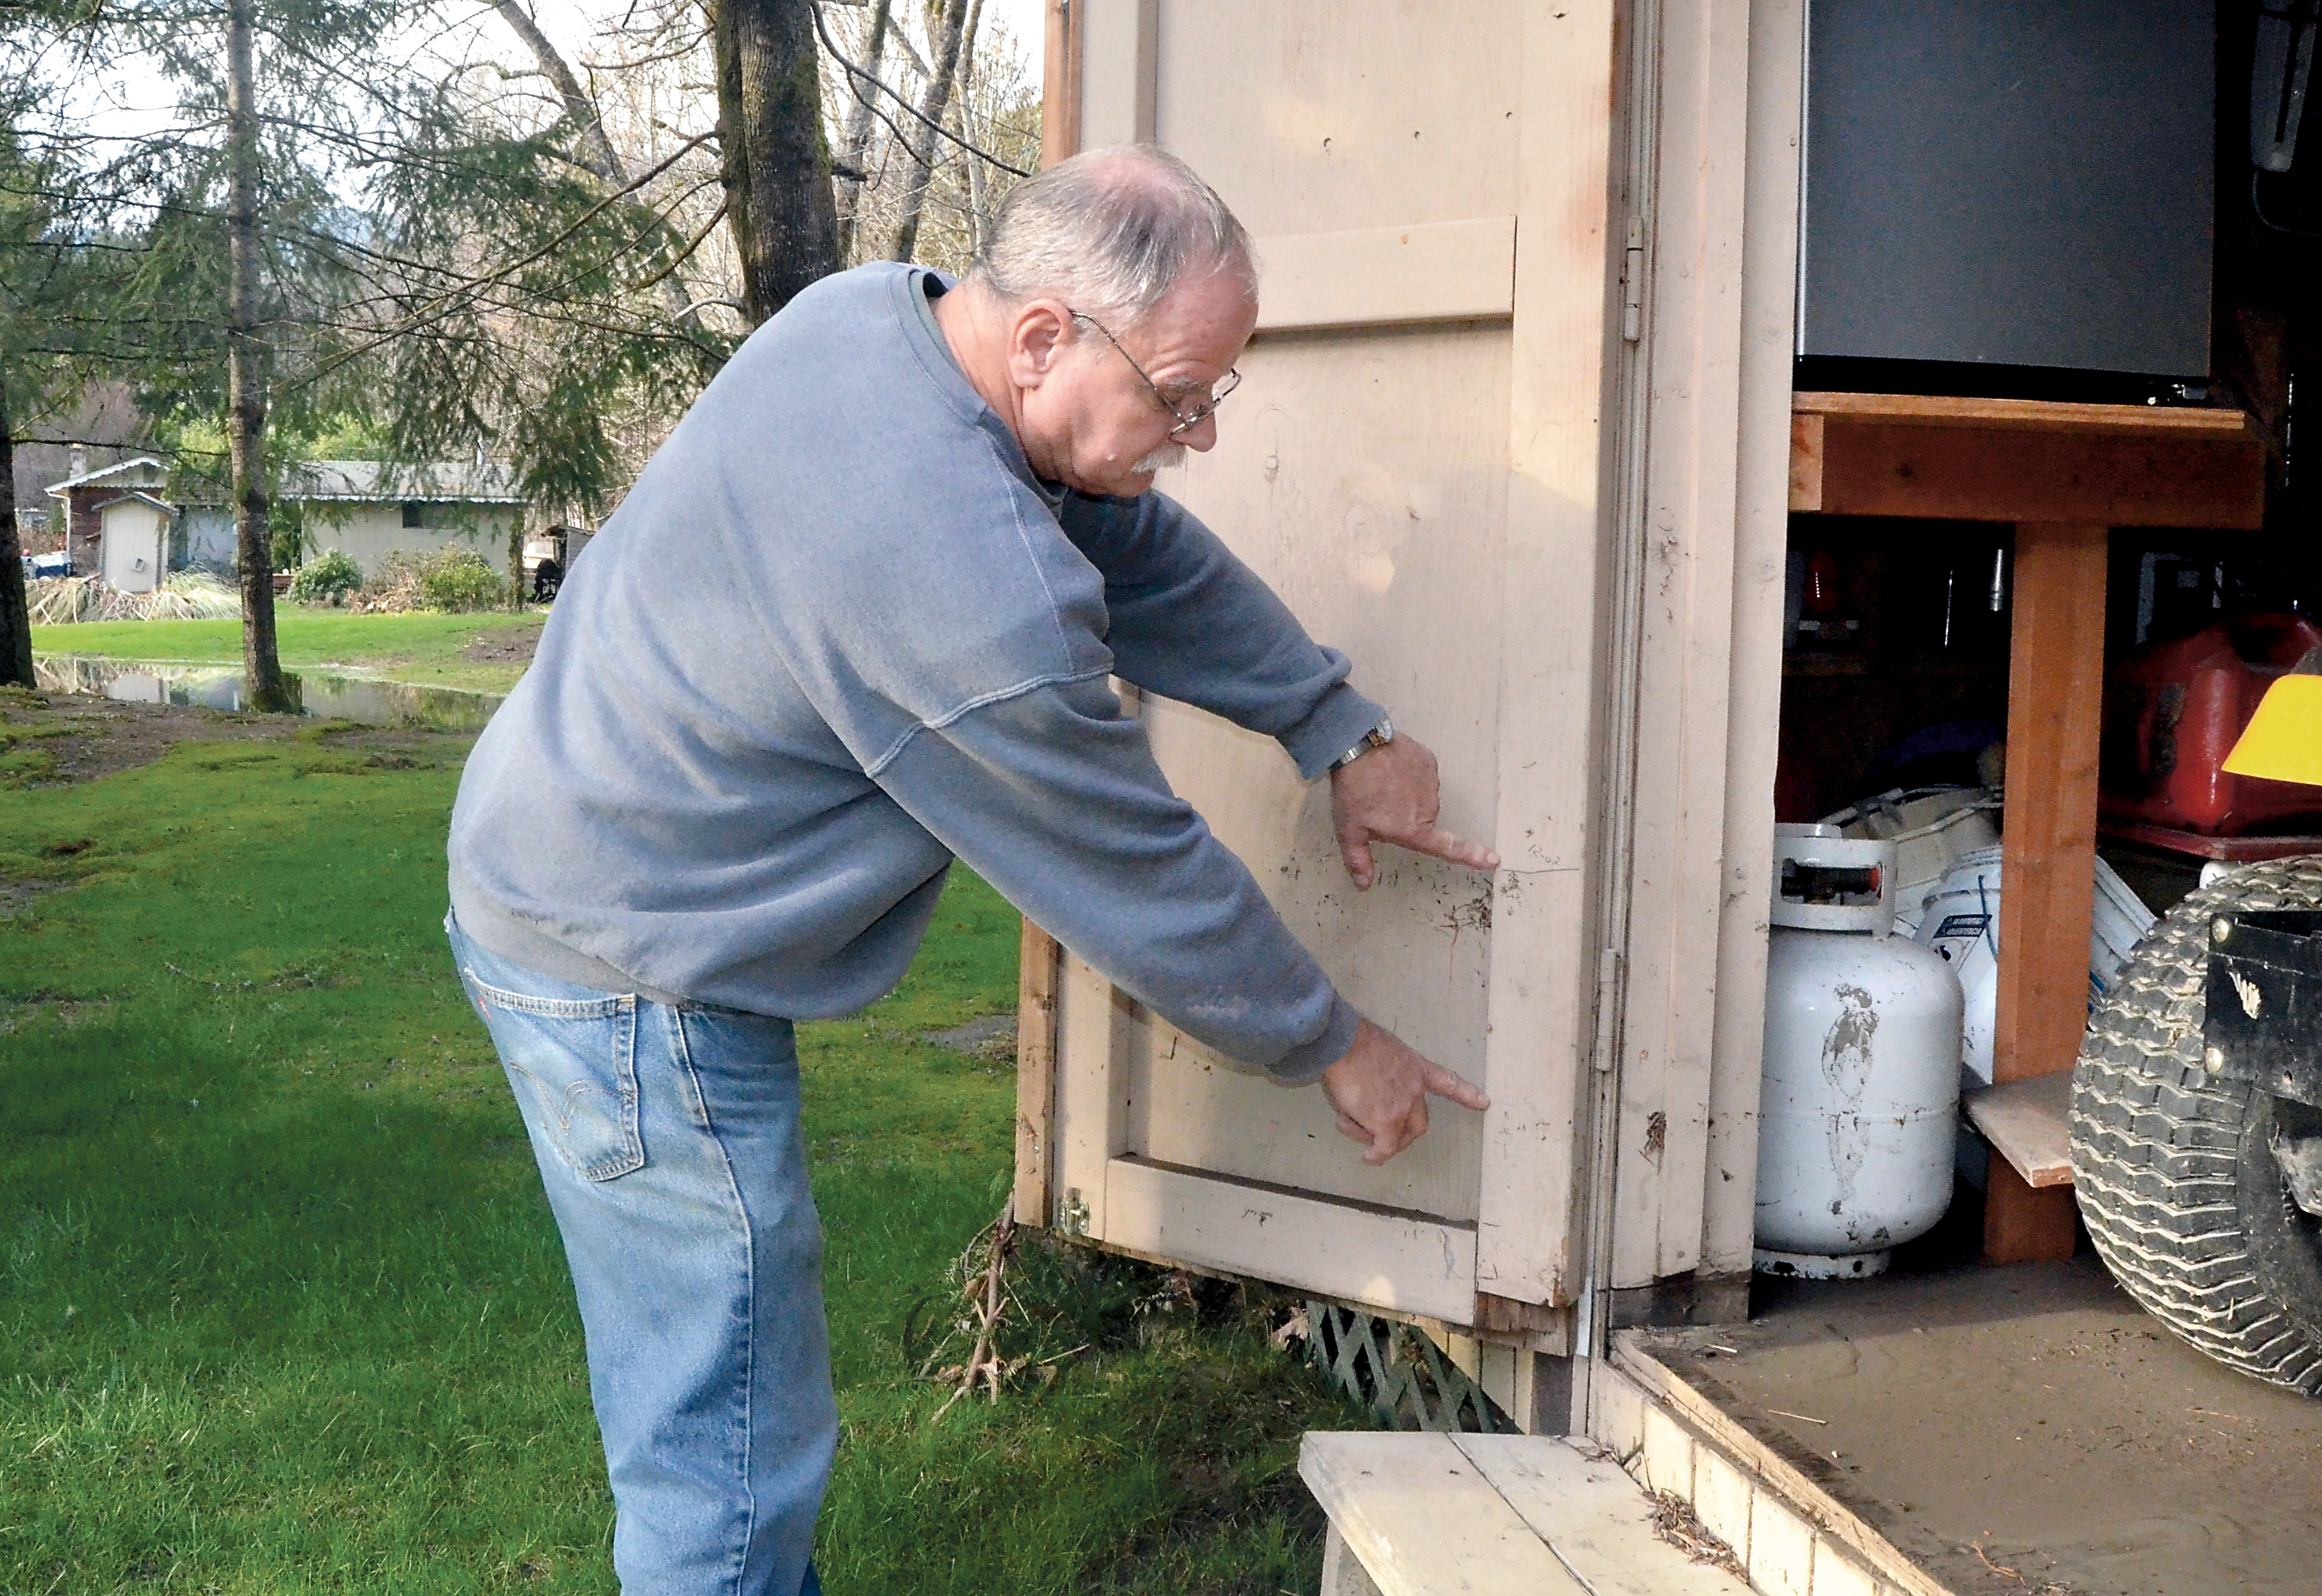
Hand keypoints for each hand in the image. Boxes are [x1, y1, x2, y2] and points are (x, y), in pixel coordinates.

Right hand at [1320, 1019, 1490, 1164]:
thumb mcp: (1382, 1048)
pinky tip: (1368, 1157)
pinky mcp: (1385, 1123)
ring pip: (1397, 1136)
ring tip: (1355, 1129)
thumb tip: (1365, 1084)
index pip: (1447, 1081)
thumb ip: (1383, 1069)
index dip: (1466, 1094)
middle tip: (1382, 1137)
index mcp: (1416, 1067)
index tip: (1484, 1102)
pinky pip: (1383, 1148)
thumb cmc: (1354, 1040)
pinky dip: (1375, 1155)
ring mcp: (1402, 1108)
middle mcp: (1415, 1090)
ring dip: (1378, 1139)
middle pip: (1419, 1122)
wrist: (1344, 1044)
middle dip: (1405, 1134)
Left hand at [1329, 734, 1497, 888]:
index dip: (1472, 856)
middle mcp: (1429, 808)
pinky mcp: (1428, 761)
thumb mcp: (1349, 830)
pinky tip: (1389, 768)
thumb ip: (1358, 859)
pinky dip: (1408, 773)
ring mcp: (1431, 782)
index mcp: (1414, 829)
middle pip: (1422, 819)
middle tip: (1377, 805)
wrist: (1359, 746)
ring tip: (1379, 783)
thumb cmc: (1354, 791)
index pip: (1448, 848)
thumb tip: (1364, 885)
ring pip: (1421, 796)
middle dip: (1404, 816)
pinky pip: (1421, 774)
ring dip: (1405, 793)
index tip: (1494, 860)